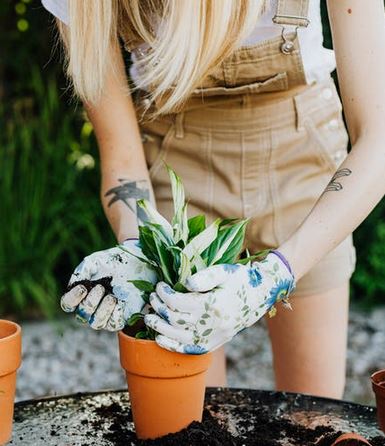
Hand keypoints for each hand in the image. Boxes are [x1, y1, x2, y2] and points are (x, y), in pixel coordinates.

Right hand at [61, 239, 155, 330]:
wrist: (137, 260)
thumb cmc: (113, 261)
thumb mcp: (96, 261)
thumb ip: (83, 270)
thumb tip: (74, 284)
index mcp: (82, 294)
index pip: (68, 304)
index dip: (72, 299)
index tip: (82, 288)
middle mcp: (92, 308)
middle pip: (82, 316)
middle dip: (90, 303)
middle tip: (100, 288)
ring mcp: (107, 314)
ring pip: (97, 324)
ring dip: (102, 312)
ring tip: (111, 297)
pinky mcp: (123, 316)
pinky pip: (115, 324)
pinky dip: (115, 315)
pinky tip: (120, 302)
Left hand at [144, 251, 294, 353]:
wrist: (259, 296)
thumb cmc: (239, 280)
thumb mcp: (223, 271)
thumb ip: (204, 276)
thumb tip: (185, 284)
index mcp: (213, 304)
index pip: (178, 302)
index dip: (164, 294)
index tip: (160, 286)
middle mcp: (212, 324)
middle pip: (175, 319)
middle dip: (158, 308)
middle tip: (151, 298)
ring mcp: (214, 336)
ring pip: (179, 337)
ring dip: (160, 328)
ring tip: (149, 318)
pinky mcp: (215, 343)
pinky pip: (190, 349)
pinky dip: (173, 346)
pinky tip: (160, 339)